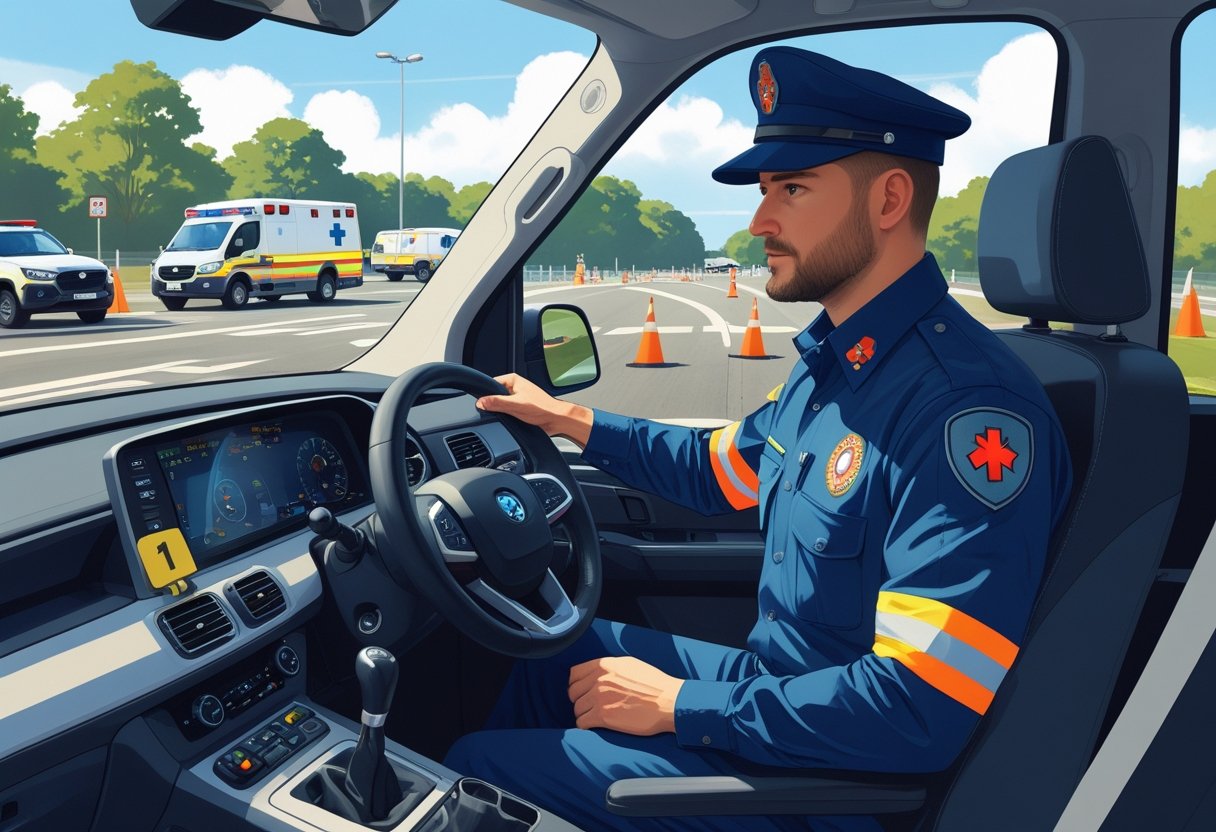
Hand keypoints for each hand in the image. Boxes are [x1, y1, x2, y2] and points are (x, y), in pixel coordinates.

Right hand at [476, 373, 593, 446]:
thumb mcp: (516, 405)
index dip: (486, 395)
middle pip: (494, 396)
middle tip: (502, 411)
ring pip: (500, 405)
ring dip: (502, 412)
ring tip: (512, 415)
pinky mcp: (518, 408)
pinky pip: (506, 412)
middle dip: (495, 405)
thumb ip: (497, 402)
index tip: (484, 404)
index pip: (490, 384)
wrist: (556, 420)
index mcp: (512, 380)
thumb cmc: (543, 408)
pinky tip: (513, 419)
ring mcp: (516, 398)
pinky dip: (507, 416)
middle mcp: (514, 387)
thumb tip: (481, 402)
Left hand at [568, 656, 684, 734]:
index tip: (582, 691)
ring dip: (584, 714)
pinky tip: (595, 726)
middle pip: (573, 692)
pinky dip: (586, 726)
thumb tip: (597, 672)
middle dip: (580, 700)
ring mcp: (599, 697)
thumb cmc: (655, 685)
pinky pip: (582, 723)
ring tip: (596, 717)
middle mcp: (599, 679)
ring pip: (577, 708)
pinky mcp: (603, 716)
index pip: (574, 674)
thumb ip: (610, 667)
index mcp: (604, 664)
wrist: (669, 702)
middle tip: (590, 706)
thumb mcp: (630, 665)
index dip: (577, 684)